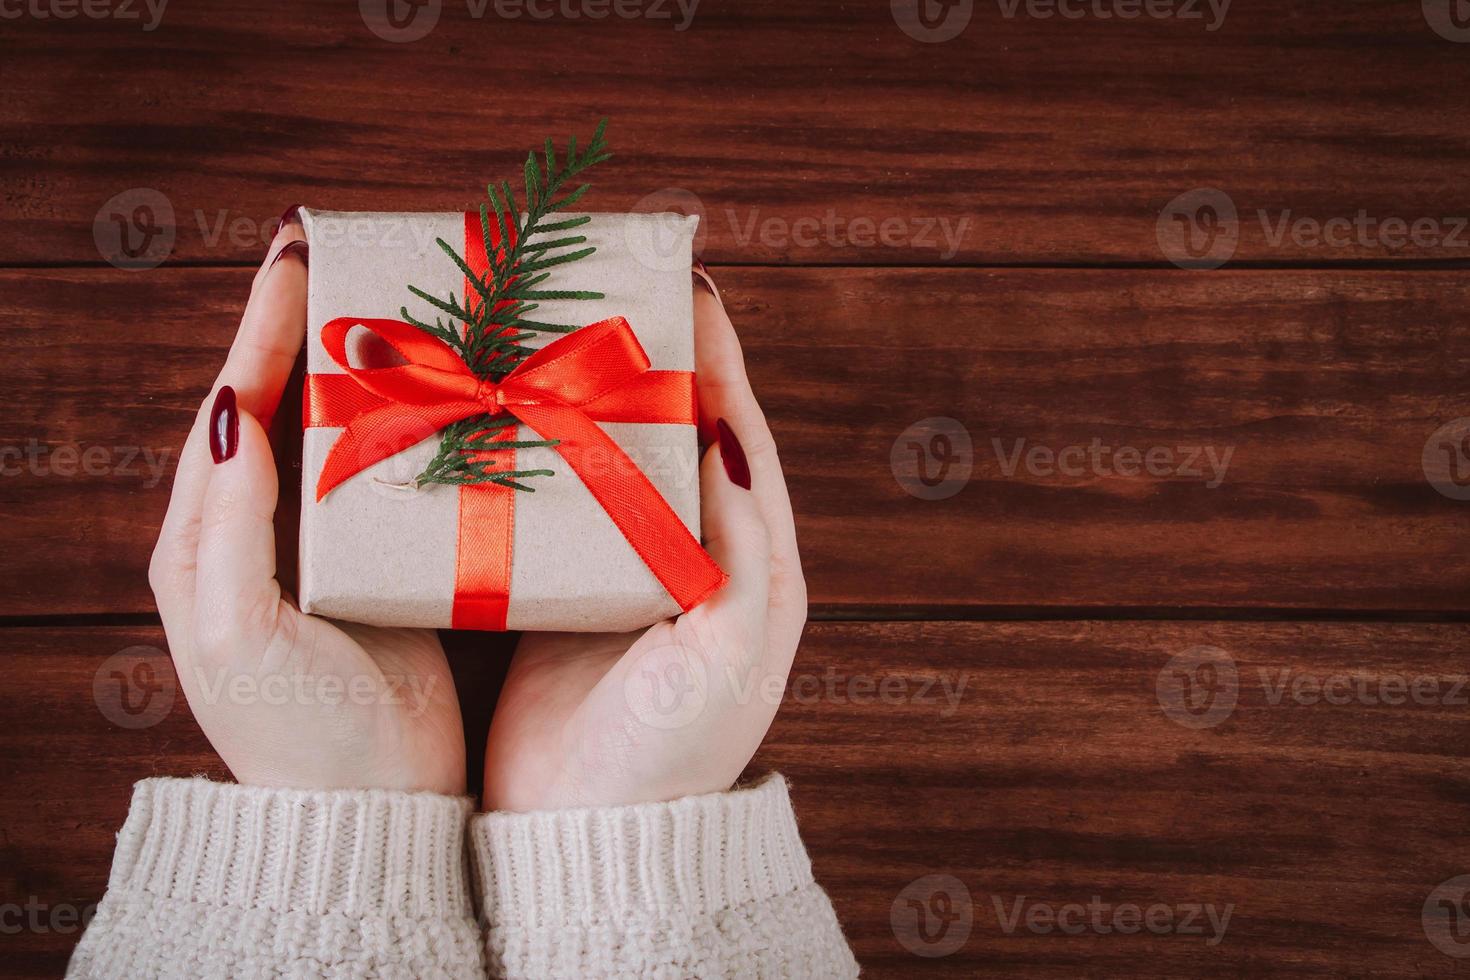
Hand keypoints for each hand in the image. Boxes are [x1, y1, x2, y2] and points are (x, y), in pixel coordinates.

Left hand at [148, 215, 465, 795]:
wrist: (369, 811)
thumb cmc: (296, 731)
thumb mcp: (240, 633)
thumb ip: (229, 525)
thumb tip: (232, 412)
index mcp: (207, 545)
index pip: (229, 411)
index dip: (259, 332)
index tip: (294, 259)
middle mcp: (261, 538)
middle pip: (281, 410)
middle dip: (309, 333)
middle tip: (350, 262)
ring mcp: (324, 554)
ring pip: (338, 439)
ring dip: (362, 373)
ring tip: (400, 310)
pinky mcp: (382, 574)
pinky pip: (389, 481)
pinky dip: (407, 430)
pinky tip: (441, 399)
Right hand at [482, 265, 805, 810]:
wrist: (590, 838)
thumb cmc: (675, 752)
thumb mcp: (732, 650)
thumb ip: (746, 545)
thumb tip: (728, 430)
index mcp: (747, 561)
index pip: (736, 430)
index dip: (716, 354)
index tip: (688, 281)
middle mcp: (688, 554)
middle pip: (668, 431)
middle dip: (640, 358)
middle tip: (599, 288)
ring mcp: (622, 570)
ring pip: (604, 456)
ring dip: (578, 394)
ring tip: (538, 329)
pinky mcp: (560, 593)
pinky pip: (550, 503)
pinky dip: (528, 453)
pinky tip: (492, 414)